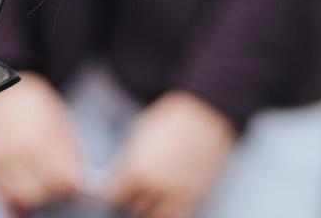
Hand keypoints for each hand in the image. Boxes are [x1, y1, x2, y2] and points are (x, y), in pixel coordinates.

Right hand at [0, 74, 86, 214]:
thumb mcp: (59, 119)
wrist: (1, 91)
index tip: (75, 183)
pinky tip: (25, 190)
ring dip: (34, 199)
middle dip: (54, 194)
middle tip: (59, 186)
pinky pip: (1, 194)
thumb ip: (69, 150)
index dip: (72, 185)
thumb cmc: (36, 105)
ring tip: (42, 188)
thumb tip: (78, 179)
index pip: (62, 178)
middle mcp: (19, 151)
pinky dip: (15, 199)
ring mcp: (0, 160)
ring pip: (20, 198)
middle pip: (41, 193)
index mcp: (42, 137)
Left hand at [101, 90, 237, 217]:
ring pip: (155, 215)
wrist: (206, 112)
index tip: (118, 187)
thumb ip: (125, 161)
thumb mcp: (138, 134)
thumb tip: (115, 178)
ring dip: (152, 206)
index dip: (115, 191)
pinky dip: (171, 210)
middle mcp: (154, 187)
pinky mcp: (196, 196)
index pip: (114, 198)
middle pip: (133, 208)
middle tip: (137, 186)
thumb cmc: (169, 118)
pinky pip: (177, 216)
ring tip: (154, 191)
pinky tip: (170, 196)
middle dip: (133, 197)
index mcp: (135, 171)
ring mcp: (176, 194)